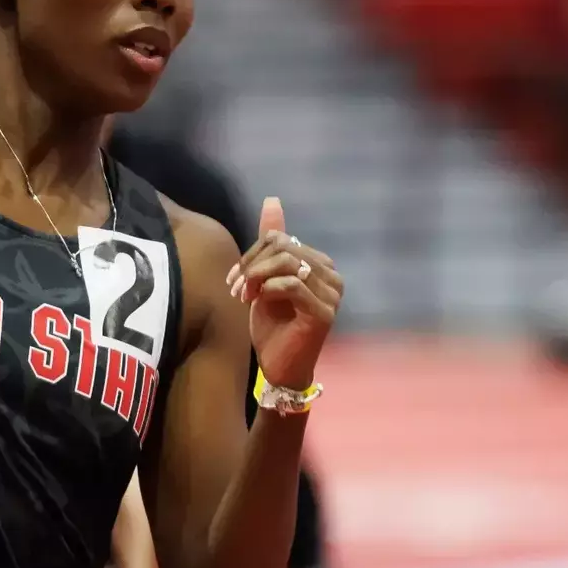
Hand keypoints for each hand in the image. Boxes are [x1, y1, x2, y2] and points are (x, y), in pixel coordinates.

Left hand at [226, 197, 342, 388]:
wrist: (279, 367)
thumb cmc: (273, 326)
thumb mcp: (264, 279)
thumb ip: (269, 244)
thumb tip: (271, 200)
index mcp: (320, 264)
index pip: (282, 238)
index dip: (252, 253)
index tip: (235, 278)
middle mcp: (332, 275)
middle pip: (284, 247)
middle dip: (252, 264)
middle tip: (236, 287)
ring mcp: (332, 294)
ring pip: (289, 262)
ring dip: (257, 276)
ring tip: (243, 295)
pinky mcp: (324, 313)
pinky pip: (292, 284)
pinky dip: (268, 289)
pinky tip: (257, 301)